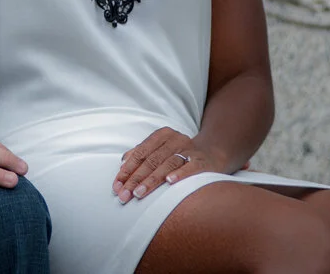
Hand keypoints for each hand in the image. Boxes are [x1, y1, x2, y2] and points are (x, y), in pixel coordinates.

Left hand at [112, 127, 228, 204]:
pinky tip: (169, 182)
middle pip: (151, 160)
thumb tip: (123, 163)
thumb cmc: (179, 154)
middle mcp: (175, 139)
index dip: (127, 169)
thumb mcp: (161, 150)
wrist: (212, 153)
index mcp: (162, 135)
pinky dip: (179, 174)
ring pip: (167, 164)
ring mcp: (189, 150)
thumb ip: (142, 154)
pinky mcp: (202, 161)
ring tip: (139, 193)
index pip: (140, 153)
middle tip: (124, 195)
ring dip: (151, 180)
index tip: (117, 185)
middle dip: (135, 179)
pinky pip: (190, 167)